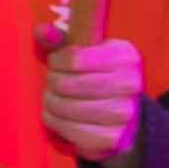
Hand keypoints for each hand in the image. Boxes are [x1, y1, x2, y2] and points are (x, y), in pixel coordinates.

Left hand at [39, 22, 143, 162]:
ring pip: (66, 107)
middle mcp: (129, 84)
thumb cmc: (97, 78)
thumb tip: (39, 29)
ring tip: (52, 98)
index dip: (57, 61)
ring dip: (51, 103)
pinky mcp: (109, 138)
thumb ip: (61, 41)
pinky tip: (56, 115)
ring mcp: (122, 113)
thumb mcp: (85, 54)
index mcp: (125, 56)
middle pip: (68, 84)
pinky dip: (54, 121)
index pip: (76, 58)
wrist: (121, 119)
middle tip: (52, 83)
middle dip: (52, 83)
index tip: (55, 63)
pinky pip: (68, 129)